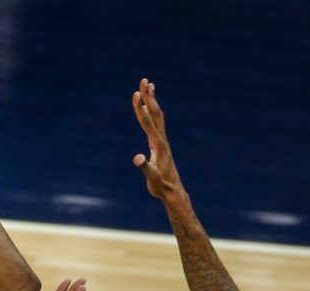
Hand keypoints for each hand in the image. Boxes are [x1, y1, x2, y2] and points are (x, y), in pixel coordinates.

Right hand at [132, 77, 183, 199]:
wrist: (172, 191)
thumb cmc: (161, 186)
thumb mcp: (152, 178)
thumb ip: (145, 167)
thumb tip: (138, 158)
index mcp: (157, 145)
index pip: (148, 122)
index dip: (141, 108)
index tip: (136, 94)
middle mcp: (161, 140)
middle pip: (155, 113)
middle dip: (148, 97)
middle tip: (144, 80)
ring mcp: (161, 141)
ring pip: (157, 116)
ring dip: (152, 100)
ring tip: (149, 86)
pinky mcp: (160, 145)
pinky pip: (156, 124)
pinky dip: (152, 112)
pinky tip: (150, 108)